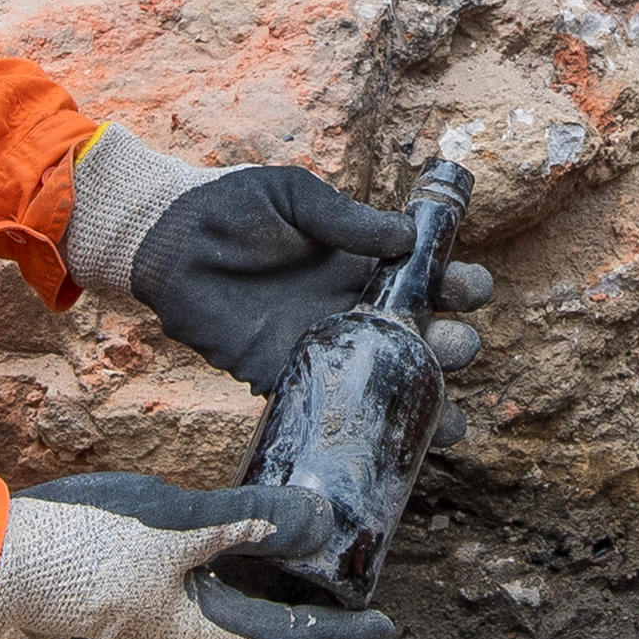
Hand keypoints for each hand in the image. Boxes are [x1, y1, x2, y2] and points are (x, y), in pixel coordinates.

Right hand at [0, 473, 393, 638]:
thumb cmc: (82, 544)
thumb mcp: (174, 526)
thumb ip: (245, 521)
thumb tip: (318, 522)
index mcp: (193, 635)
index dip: (340, 636)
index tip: (383, 632)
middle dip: (308, 636)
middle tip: (352, 622)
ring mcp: (139, 631)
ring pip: (221, 632)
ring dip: (265, 619)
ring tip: (299, 596)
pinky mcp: (116, 607)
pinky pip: (188, 611)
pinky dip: (223, 598)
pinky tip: (221, 571)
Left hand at [124, 163, 493, 391]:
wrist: (170, 242)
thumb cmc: (234, 207)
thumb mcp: (295, 196)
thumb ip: (344, 218)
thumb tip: (406, 238)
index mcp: (366, 263)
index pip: (430, 279)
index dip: (458, 285)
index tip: (468, 289)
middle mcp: (354, 307)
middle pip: (423, 336)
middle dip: (452, 346)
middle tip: (453, 347)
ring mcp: (324, 344)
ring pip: (388, 380)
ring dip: (424, 401)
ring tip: (451, 422)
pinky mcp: (286, 374)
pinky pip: (333, 405)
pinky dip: (364, 424)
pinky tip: (392, 442)